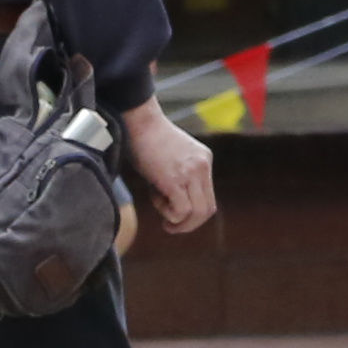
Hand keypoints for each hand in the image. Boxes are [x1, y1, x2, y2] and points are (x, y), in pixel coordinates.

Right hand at [121, 100, 216, 232]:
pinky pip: (182, 210)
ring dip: (179, 223)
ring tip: (163, 217)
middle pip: (207, 210)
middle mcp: (202, 166)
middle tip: (171, 226)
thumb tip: (172, 204)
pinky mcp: (175, 179)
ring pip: (198, 213)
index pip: (208, 198)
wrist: (138, 121)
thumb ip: (177, 177)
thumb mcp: (170, 158)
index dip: (193, 214)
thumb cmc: (145, 139)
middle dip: (189, 225)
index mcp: (203, 160)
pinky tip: (157, 203)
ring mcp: (191, 172)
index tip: (175, 215)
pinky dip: (170, 215)